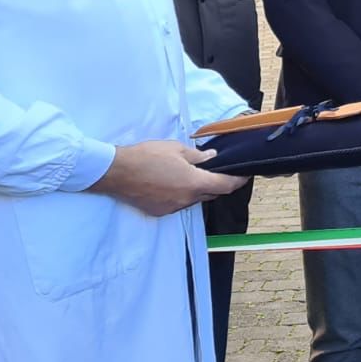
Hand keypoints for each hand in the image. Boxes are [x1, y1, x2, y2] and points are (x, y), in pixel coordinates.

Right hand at [91, 141, 249, 216]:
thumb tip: (212, 157)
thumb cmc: (147, 156)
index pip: (226, 186)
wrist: (116, 172)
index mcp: (194, 183)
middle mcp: (186, 199)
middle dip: (218, 184)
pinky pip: (179, 204)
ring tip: (192, 175)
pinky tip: (174, 184)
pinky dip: (182, 195)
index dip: (238, 181)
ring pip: (194, 200)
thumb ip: (198, 156)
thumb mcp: (176, 149)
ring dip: (198, 190)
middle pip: (211, 194)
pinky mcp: (160, 211)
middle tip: (218, 171)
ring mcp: (172, 208)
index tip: (244, 175)